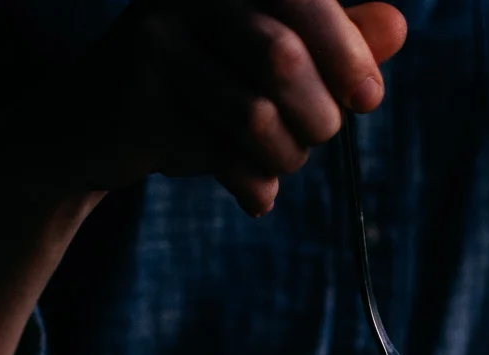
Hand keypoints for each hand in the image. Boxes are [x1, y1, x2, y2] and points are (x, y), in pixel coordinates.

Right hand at [2, 1, 406, 215]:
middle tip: (318, 137)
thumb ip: (334, 41)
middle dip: (318, 116)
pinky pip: (223, 157)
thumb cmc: (196, 88)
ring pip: (255, 115)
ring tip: (279, 166)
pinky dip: (253, 186)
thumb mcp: (268, 60)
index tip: (368, 98)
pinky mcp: (138, 102)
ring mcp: (157, 41)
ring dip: (285, 157)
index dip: (348, 51)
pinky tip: (254, 195)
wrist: (91, 129)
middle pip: (283, 59)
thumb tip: (398, 26)